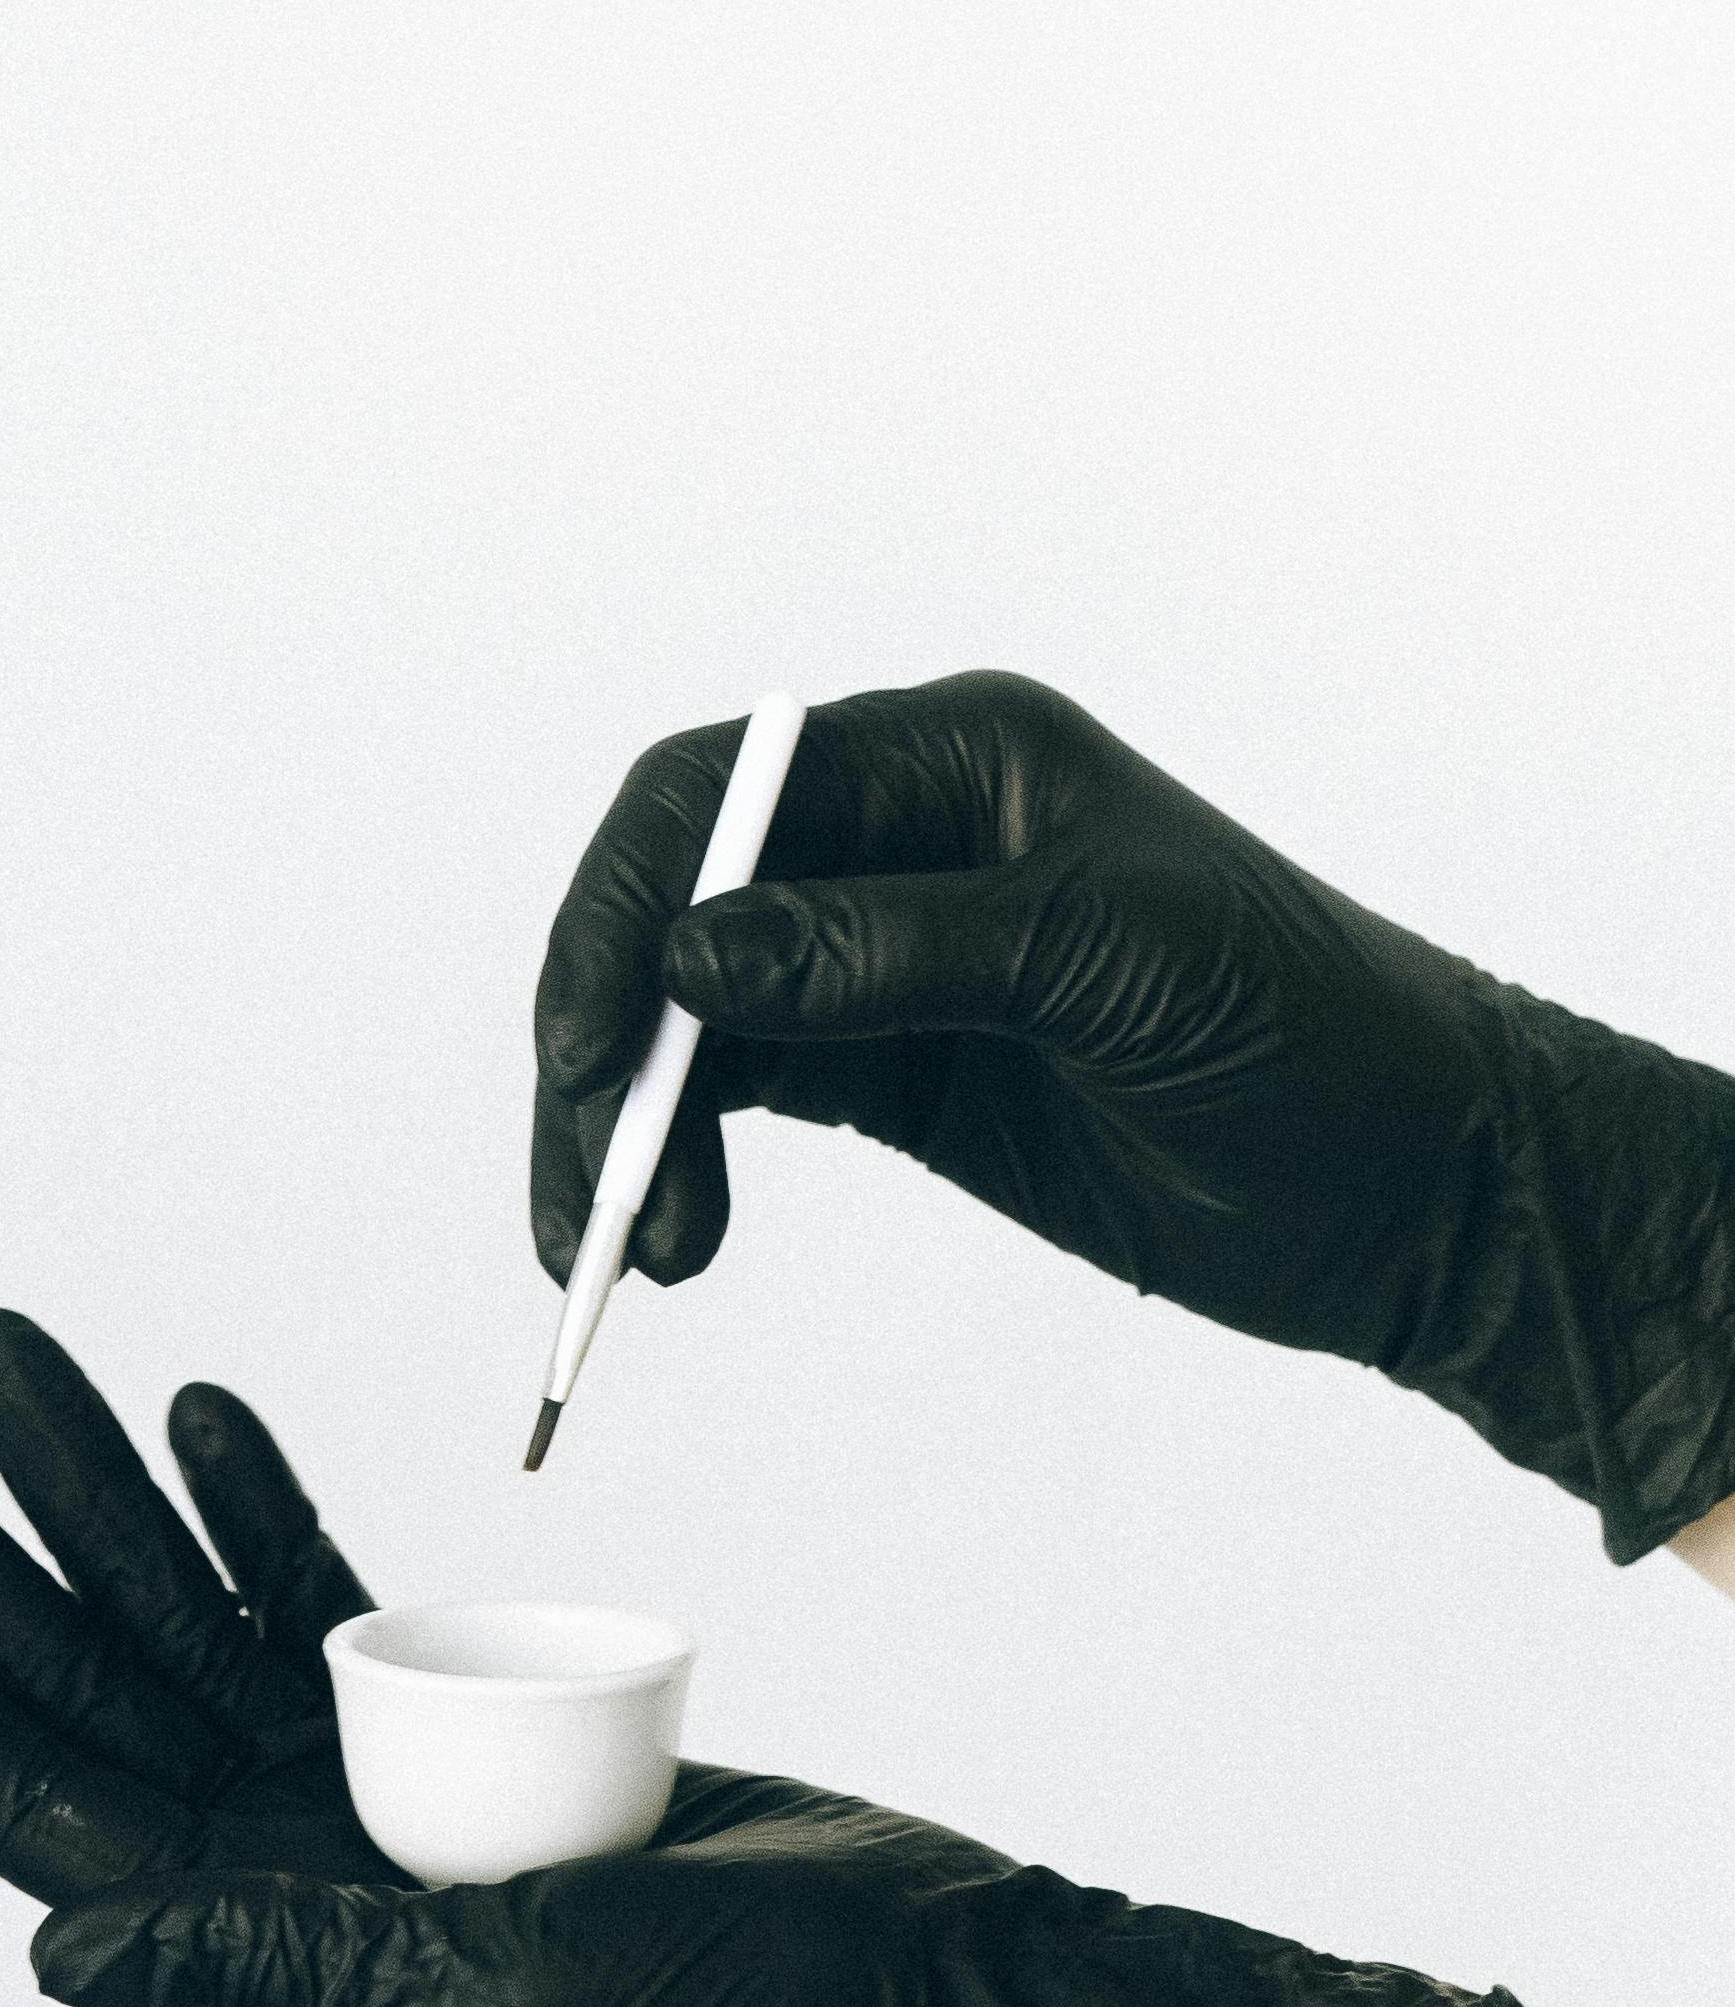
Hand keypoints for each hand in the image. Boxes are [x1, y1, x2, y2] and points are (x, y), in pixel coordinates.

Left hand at [0, 1312, 1510, 2006]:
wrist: (917, 1997)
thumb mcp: (492, 2002)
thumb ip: (273, 1961)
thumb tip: (57, 1943)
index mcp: (258, 1942)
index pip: (18, 1790)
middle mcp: (277, 1867)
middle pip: (62, 1674)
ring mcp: (358, 1794)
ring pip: (166, 1608)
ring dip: (72, 1486)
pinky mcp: (454, 1731)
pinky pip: (305, 1596)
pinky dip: (239, 1503)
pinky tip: (177, 1412)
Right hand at [531, 670, 1734, 1559]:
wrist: (1416, 1185)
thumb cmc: (1306, 1033)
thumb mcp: (1100, 966)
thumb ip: (886, 952)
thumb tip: (691, 959)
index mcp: (957, 756)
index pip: (719, 791)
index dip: (627, 905)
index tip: (590, 1042)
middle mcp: (899, 840)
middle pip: (674, 907)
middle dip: (610, 1041)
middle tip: (594, 1186)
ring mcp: (885, 961)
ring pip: (686, 1015)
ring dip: (634, 1126)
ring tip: (645, 1250)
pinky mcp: (892, 1073)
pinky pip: (737, 1095)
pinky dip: (682, 1161)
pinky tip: (677, 1236)